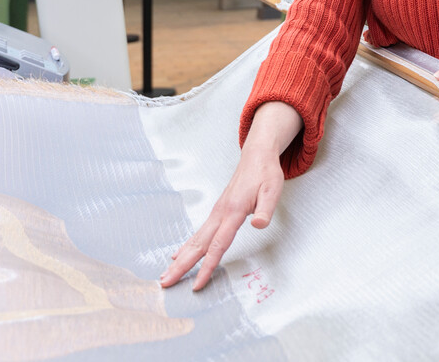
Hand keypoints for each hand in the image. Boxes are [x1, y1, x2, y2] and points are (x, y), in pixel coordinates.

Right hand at [160, 102, 300, 290]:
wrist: (257, 156)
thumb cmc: (265, 173)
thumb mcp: (272, 190)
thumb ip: (265, 210)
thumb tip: (258, 225)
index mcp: (232, 211)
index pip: (217, 245)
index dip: (207, 266)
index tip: (197, 283)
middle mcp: (220, 213)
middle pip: (198, 246)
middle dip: (181, 266)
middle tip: (165, 282)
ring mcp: (216, 213)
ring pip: (195, 240)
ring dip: (180, 258)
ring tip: (167, 273)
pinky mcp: (217, 212)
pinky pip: (199, 233)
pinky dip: (186, 246)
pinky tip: (178, 254)